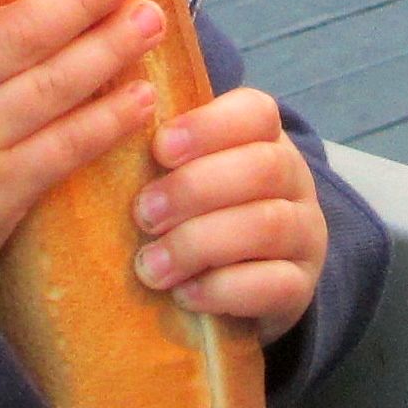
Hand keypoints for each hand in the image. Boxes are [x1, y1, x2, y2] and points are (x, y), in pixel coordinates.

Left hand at [128, 88, 325, 344]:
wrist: (242, 281)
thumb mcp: (184, 173)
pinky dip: (223, 289)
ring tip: (151, 265)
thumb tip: (102, 124)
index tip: (159, 149)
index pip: (256, 112)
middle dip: (194, 190)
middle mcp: (294, 180)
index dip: (208, 126)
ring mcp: (305, 234)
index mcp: (264, 139)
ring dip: (200, 243)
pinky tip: (184, 295)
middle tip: (142, 214)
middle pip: (263, 167)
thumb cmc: (196, 212)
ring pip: (269, 225)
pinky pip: (276, 284)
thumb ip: (161, 152)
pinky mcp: (301, 286)